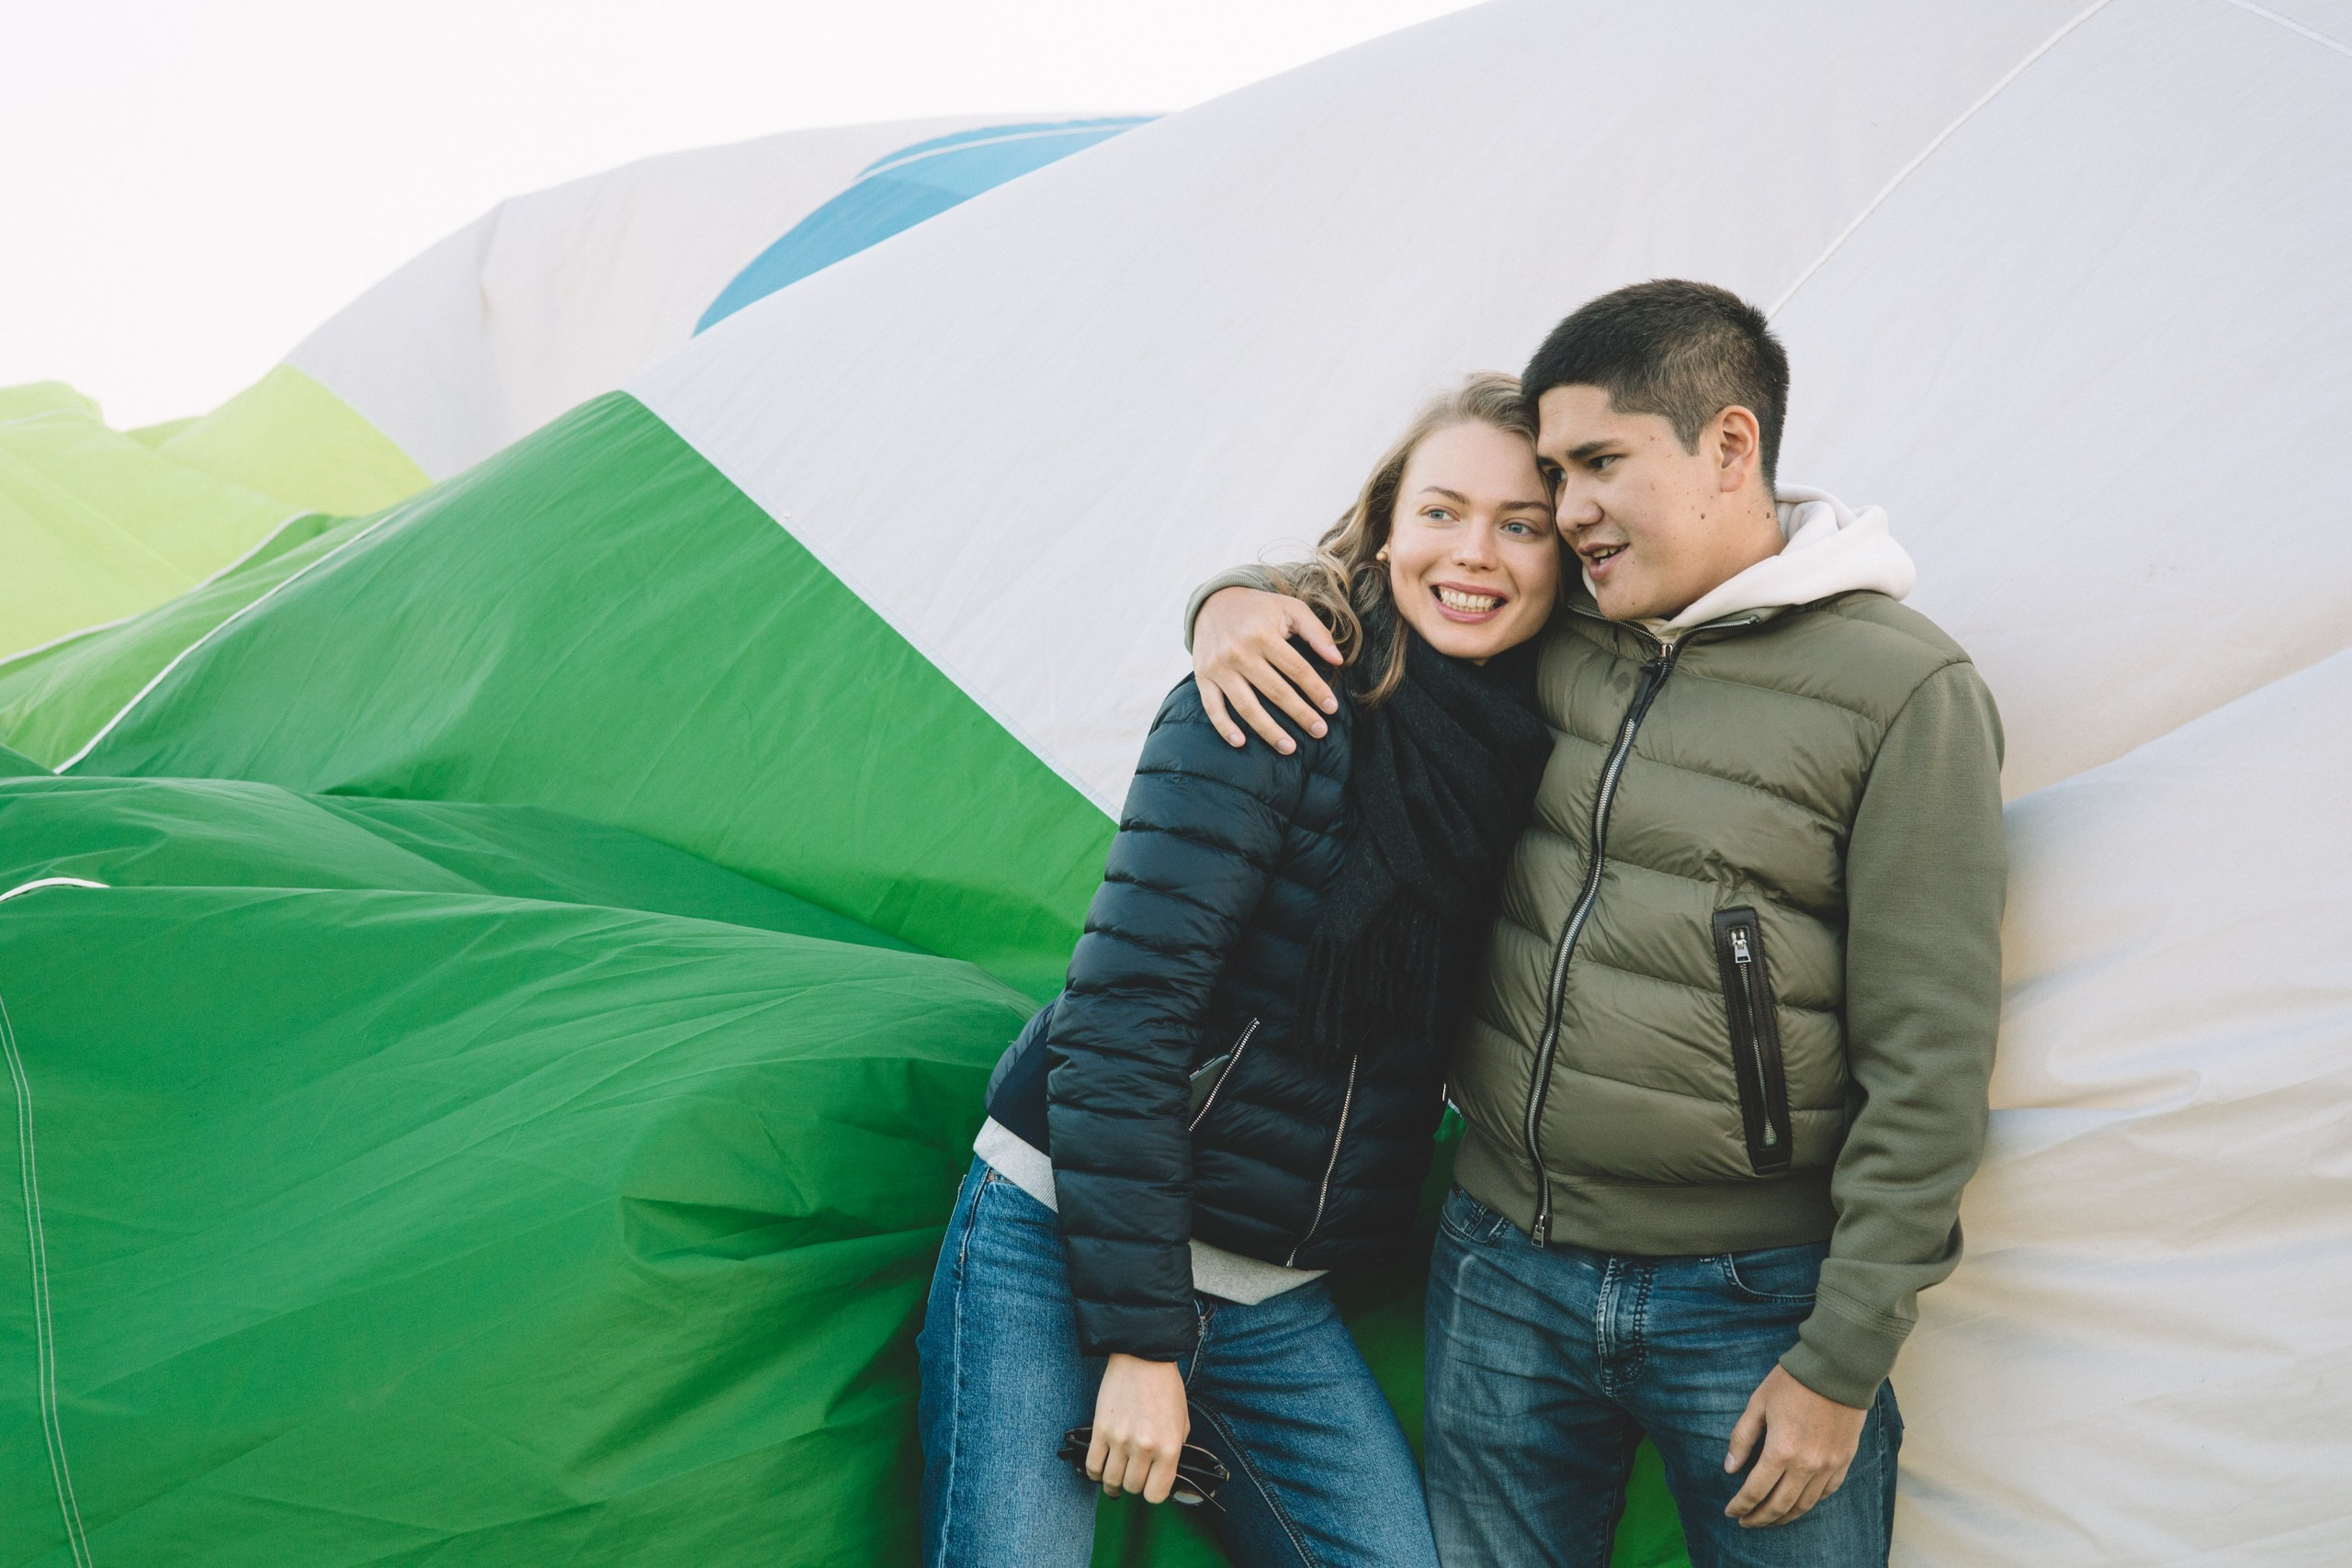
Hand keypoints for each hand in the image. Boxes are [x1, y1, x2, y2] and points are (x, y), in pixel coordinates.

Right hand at [1086, 1353, 1190, 1503]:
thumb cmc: (1165, 1388)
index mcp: (1169, 1447)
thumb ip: (1175, 1451)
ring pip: (1111, 1481)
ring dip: (1113, 1482)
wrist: (1142, 1357)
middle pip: (1132, 1487)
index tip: (1151, 1486)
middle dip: (1134, 1484)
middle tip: (1134, 1474)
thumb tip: (1164, 1475)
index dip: (1152, 1493)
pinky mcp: (1100, 1430)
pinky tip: (1100, 1469)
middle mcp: (1145, 1447)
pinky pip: (1092, 1465)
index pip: (1156, 1494)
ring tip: (1116, 1476)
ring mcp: (1120, 1439)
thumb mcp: (1183, 1422)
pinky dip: (1095, 1473)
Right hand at [1192, 587, 1341, 752]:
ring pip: (1246, 705)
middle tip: (1320, 731)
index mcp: (1263, 634)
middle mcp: (1239, 652)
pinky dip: (1224, 726)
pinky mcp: (1202, 677)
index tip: (1332, 709)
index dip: (1316, 690)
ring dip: (1268, 730)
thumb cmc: (1259, 609)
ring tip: (1289, 747)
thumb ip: (1316, 632)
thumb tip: (1337, 660)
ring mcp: (1219, 667)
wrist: (1212, 602)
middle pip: (1275, 691)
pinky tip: (1240, 742)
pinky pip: (1212, 707)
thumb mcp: (1290, 609)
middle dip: (1300, 714)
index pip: (1296, 669)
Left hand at [1723, 1364, 1868, 1527]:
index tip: (1730, 1512)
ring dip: (1785, 1516)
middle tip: (1746, 1522)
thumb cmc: (1793, 1382)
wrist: (1838, 1369)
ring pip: (1805, 1505)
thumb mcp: (1758, 1403)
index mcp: (1781, 1450)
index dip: (1740, 1505)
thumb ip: (1742, 1438)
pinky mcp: (1845, 1461)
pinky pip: (1826, 1492)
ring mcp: (1829, 1465)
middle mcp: (1807, 1465)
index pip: (1755, 1490)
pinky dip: (1810, 1502)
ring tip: (1770, 1519)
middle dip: (1760, 1518)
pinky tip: (1799, 1503)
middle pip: (1780, 1505)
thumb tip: (1729, 1468)